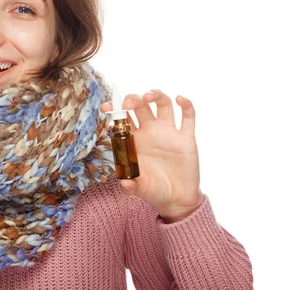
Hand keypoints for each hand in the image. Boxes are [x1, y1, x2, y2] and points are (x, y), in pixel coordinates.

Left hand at [100, 90, 204, 222]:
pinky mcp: (186, 138)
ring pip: (163, 104)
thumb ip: (130, 186)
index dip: (114, 109)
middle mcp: (150, 131)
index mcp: (134, 139)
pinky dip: (186, 105)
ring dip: (156, 95)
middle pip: (141, 106)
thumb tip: (124, 183)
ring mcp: (168, 132)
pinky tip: (181, 100)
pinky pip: (188, 117)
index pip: (122, 118)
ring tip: (149, 97)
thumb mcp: (139, 189)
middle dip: (133, 99)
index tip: (107, 107)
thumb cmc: (153, 190)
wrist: (177, 199)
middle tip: (129, 103)